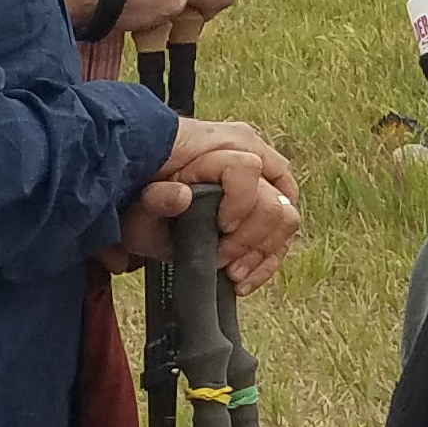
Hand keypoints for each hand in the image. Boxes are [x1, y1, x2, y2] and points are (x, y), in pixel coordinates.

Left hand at [112, 120, 302, 290]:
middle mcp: (252, 157)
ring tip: (232, 274)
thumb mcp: (141, 196)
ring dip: (261, 253)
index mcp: (221, 145)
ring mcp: (265, 183)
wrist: (143, 198)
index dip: (240, 202)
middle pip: (276, 201)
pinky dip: (265, 262)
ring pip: (286, 221)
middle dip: (250, 239)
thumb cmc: (144, 191)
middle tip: (223, 261)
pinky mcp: (268, 209)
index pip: (248, 168)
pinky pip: (283, 237)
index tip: (221, 228)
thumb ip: (158, 196)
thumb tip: (181, 195)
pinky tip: (243, 281)